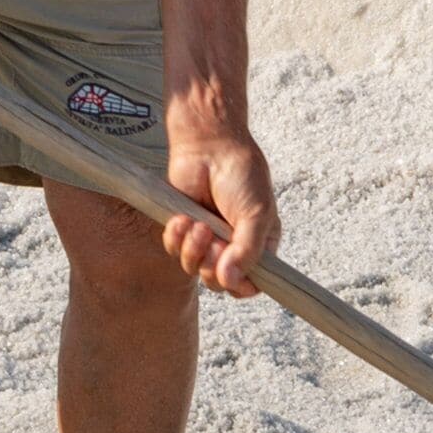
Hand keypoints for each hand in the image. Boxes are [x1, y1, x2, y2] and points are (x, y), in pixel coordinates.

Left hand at [161, 115, 278, 298]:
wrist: (209, 147)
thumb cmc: (241, 175)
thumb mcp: (257, 213)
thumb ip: (247, 251)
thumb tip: (230, 282)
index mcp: (259, 244)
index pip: (252, 284)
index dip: (241, 285)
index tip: (233, 274)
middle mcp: (233, 247)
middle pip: (220, 282)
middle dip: (213, 264)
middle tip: (213, 239)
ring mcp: (206, 240)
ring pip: (194, 269)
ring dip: (193, 249)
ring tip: (197, 224)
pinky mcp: (182, 230)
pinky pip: (174, 251)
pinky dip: (176, 238)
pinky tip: (182, 219)